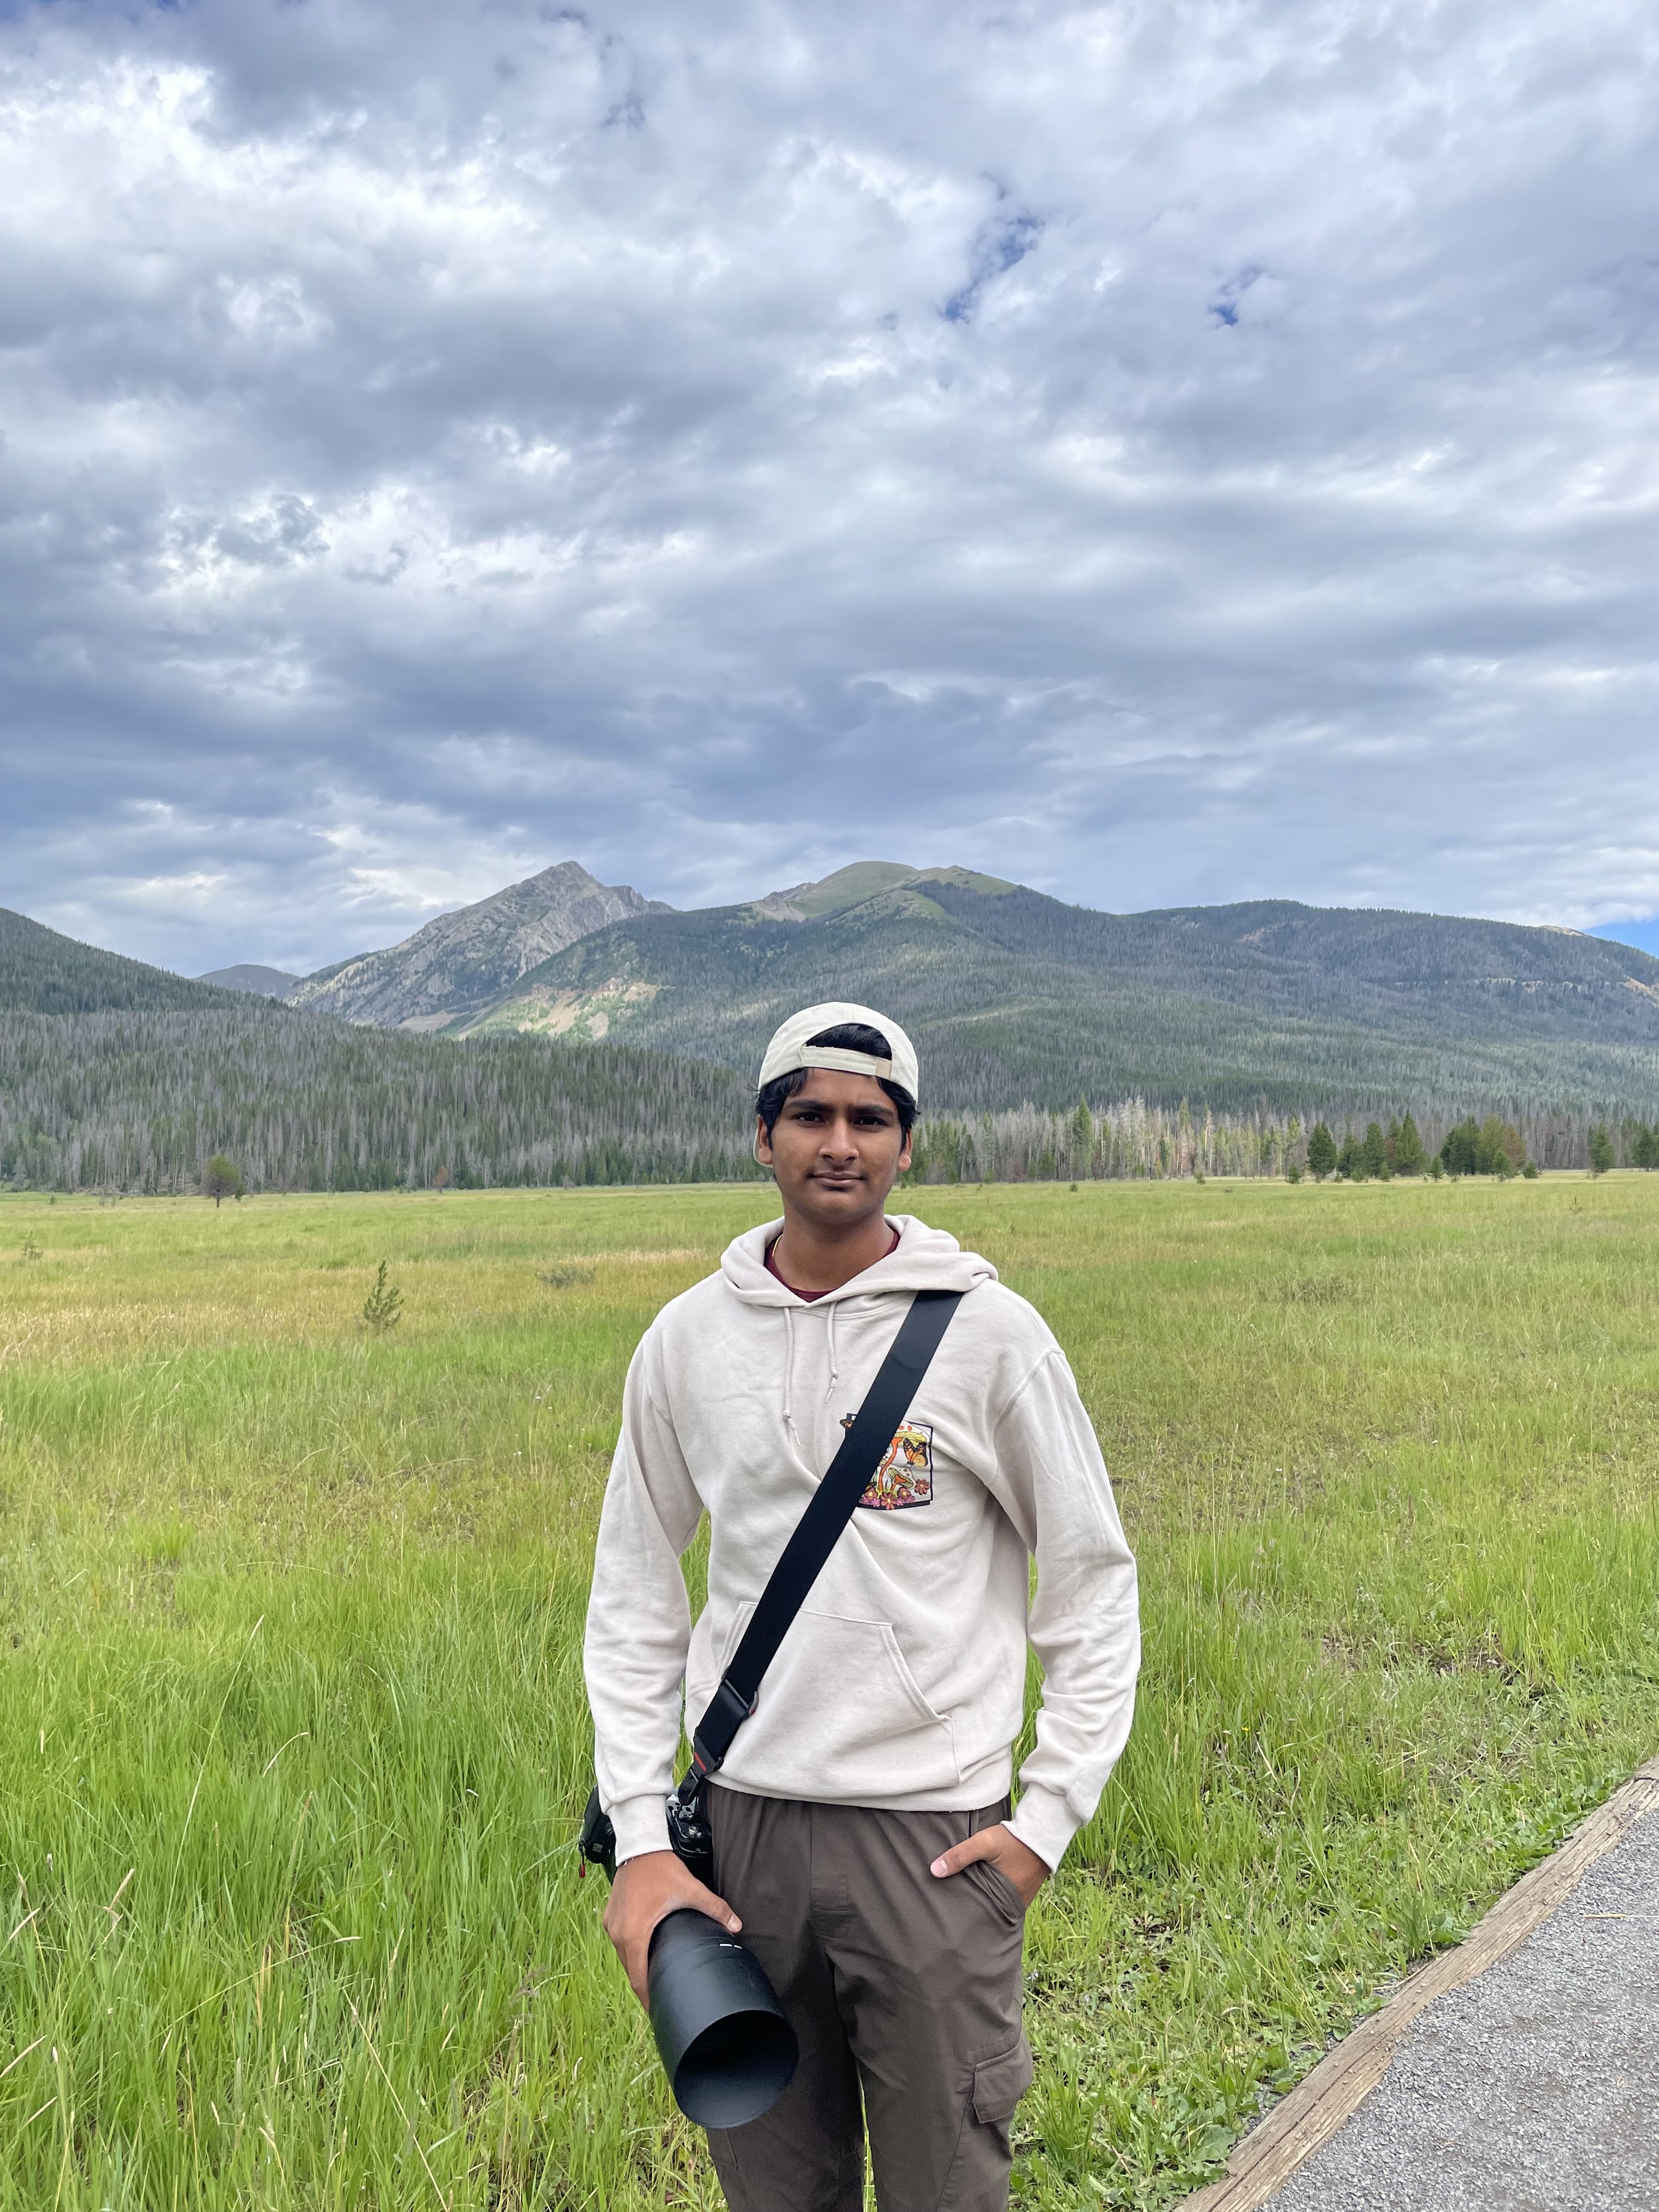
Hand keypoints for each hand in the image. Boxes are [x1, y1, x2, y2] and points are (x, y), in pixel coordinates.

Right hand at [602, 1850, 742, 2005]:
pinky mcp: (610, 1916)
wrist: (639, 1845)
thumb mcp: (690, 1889)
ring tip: (655, 1980)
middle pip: (630, 1971)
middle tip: (662, 1999)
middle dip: (645, 1986)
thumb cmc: (662, 1869)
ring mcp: (611, 1925)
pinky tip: (645, 1954)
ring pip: (624, 1957)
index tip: (659, 2012)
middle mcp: (617, 1934)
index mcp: (634, 1935)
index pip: (639, 1978)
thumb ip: (715, 1909)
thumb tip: (737, 1927)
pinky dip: (631, 1952)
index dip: (648, 1998)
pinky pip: (620, 1943)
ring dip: (638, 1969)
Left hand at [929, 1822, 1049, 1906]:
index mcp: (1006, 1901)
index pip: (982, 1916)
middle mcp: (1016, 1904)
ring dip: (985, 1898)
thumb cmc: (1013, 1839)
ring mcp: (1022, 1898)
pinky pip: (1006, 1895)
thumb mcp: (985, 1843)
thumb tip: (934, 1871)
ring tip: (965, 1896)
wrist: (1043, 1830)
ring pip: (997, 1902)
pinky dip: (995, 1891)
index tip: (949, 1912)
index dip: (966, 1913)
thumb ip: (960, 1855)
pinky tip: (983, 1885)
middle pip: (989, 1909)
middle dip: (974, 1907)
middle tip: (953, 1906)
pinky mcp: (1025, 1889)